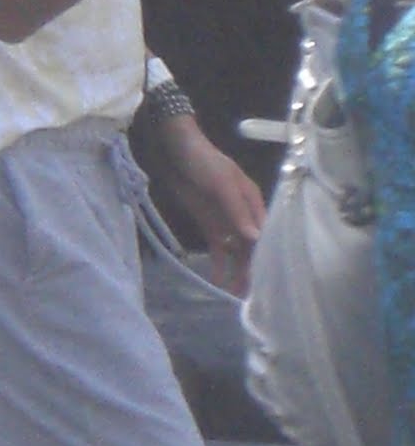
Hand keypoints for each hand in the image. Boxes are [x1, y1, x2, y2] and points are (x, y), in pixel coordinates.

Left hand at [153, 115, 265, 295]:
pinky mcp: (209, 224)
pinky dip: (219, 263)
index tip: (270, 278)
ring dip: (238, 270)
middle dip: (253, 269)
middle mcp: (244, 215)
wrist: (175, 150)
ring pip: (237, 251)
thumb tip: (255, 237)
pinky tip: (217, 281)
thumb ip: (237, 210)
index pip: (266, 234)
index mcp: (254, 203)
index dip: (268, 255)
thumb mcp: (222, 184)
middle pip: (253, 247)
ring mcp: (226, 220)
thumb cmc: (204, 162)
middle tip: (251, 295)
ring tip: (235, 294)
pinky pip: (218, 248)